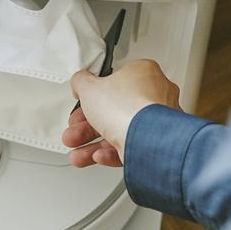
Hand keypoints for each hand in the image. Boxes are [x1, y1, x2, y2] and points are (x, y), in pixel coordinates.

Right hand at [63, 59, 180, 167]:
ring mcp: (156, 122)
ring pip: (119, 131)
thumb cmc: (129, 109)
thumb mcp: (90, 88)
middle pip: (113, 110)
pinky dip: (110, 153)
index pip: (114, 83)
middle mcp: (155, 96)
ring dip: (93, 143)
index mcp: (144, 74)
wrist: (146, 141)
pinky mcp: (154, 144)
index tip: (81, 103)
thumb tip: (79, 81)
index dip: (92, 96)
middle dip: (87, 126)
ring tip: (78, 152)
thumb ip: (82, 82)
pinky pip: (129, 146)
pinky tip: (98, 155)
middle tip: (74, 131)